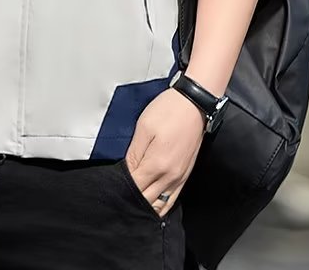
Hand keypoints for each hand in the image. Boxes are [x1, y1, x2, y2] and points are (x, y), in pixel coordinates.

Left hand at [123, 88, 205, 217]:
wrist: (194, 104)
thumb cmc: (168, 111)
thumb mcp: (143, 128)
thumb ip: (134, 154)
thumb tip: (127, 172)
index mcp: (157, 165)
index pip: (135, 187)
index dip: (122, 187)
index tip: (113, 183)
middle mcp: (170, 176)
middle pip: (147, 200)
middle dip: (132, 198)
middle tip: (120, 191)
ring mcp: (180, 177)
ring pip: (161, 204)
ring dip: (147, 204)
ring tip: (134, 197)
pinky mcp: (186, 174)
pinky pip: (173, 198)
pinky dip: (161, 204)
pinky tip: (152, 201)